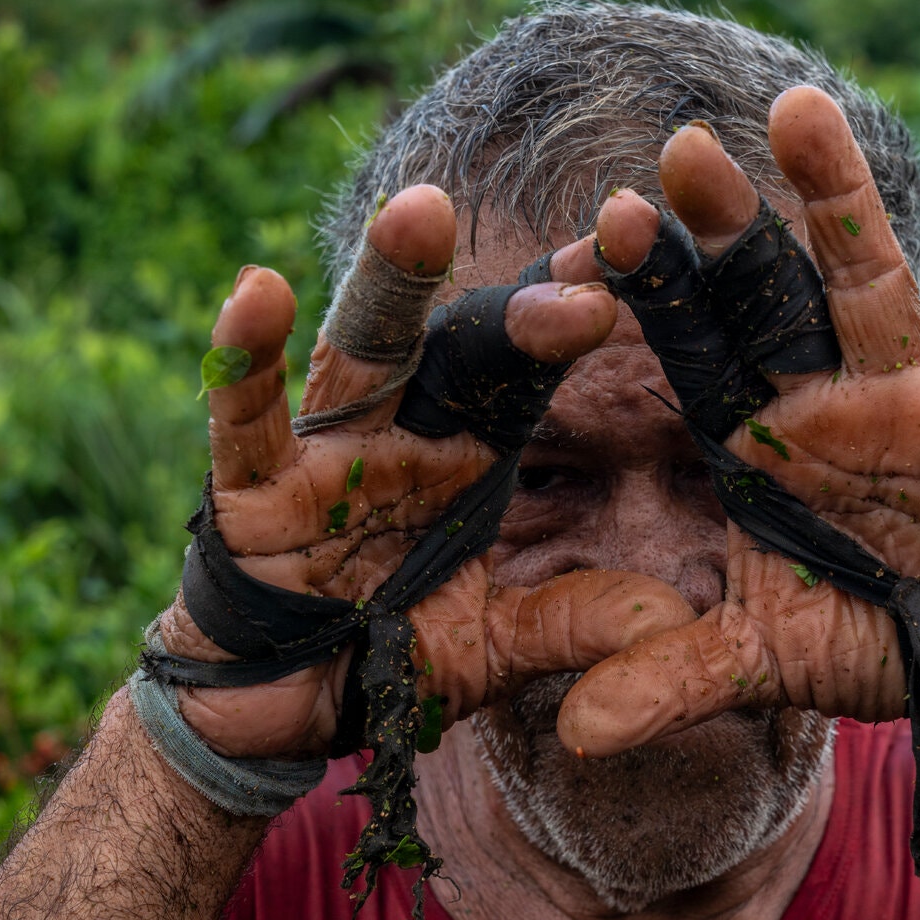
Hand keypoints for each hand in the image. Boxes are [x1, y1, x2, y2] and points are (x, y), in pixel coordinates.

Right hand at [156, 186, 695, 758]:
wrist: (286, 708)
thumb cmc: (393, 652)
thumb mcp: (499, 646)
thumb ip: (574, 623)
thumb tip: (672, 618)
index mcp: (470, 449)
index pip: (532, 367)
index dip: (580, 311)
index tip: (641, 256)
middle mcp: (406, 429)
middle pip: (466, 345)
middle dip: (523, 308)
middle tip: (591, 265)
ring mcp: (327, 450)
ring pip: (363, 350)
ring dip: (390, 283)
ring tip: (421, 212)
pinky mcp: (252, 490)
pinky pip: (249, 420)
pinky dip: (247, 361)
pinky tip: (258, 292)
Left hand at [560, 89, 919, 755]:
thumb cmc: (853, 639)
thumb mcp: (759, 662)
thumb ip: (671, 680)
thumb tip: (578, 736)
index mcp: (752, 438)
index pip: (690, 353)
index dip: (650, 300)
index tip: (595, 236)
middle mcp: (820, 394)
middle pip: (766, 294)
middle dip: (726, 229)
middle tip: (676, 149)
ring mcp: (909, 391)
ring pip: (870, 282)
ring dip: (839, 201)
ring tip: (799, 108)